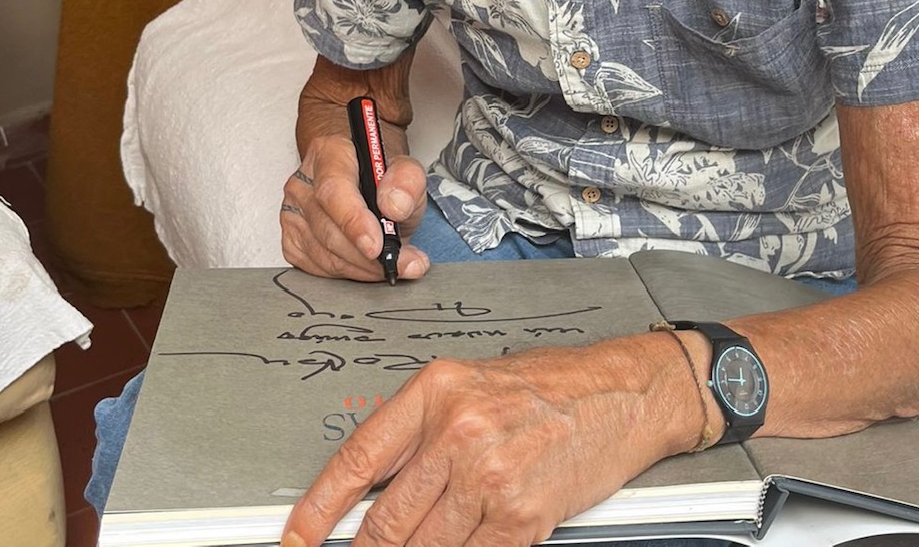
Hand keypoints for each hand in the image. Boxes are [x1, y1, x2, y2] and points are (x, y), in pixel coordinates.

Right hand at [280, 132, 429, 281]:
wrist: (363, 173)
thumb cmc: (379, 172)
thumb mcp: (406, 168)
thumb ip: (408, 181)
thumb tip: (395, 207)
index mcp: (329, 153)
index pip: (334, 191)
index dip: (354, 222)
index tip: (376, 245)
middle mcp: (303, 183)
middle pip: (329, 229)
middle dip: (367, 256)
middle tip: (402, 263)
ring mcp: (293, 213)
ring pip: (323, 254)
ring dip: (362, 268)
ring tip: (393, 265)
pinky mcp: (292, 240)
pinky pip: (318, 268)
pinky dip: (348, 273)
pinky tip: (369, 266)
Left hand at [281, 336, 694, 546]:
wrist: (621, 391)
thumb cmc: (552, 386)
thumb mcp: (474, 388)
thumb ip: (422, 434)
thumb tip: (372, 492)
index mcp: (438, 390)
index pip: (358, 459)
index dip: (318, 509)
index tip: (297, 539)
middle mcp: (458, 430)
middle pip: (386, 522)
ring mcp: (490, 477)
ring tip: (430, 540)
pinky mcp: (521, 516)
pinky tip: (468, 544)